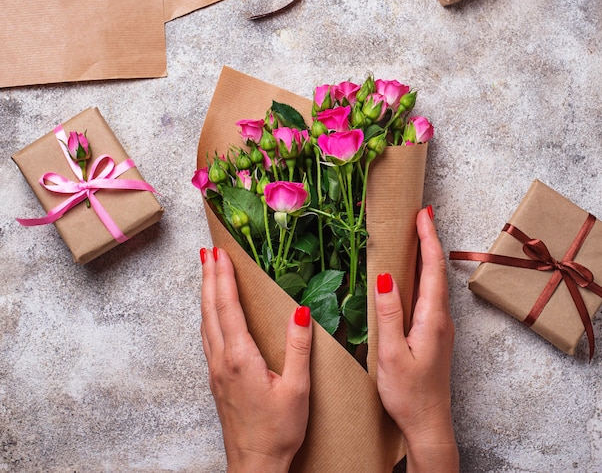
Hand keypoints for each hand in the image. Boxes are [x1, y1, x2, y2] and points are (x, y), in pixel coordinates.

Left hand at [200, 246, 312, 472]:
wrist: (254, 465)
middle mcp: (222, 359)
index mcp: (241, 357)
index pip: (229, 307)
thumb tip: (300, 311)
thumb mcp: (297, 389)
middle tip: (208, 252)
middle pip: (211, 309)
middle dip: (209, 277)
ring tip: (207, 272)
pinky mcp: (216, 378)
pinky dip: (208, 313)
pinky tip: (211, 311)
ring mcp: (216, 369)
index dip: (223, 277)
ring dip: (206, 293)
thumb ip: (298, 347)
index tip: (220, 253)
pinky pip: (207, 335)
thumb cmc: (278, 430)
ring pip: (206, 322)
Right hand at [375, 207, 458, 472]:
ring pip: (435, 282)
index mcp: (432, 319)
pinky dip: (424, 275)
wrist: (429, 425)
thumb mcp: (391, 353)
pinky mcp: (435, 334)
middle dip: (429, 240)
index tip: (423, 214)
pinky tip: (414, 275)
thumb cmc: (408, 394)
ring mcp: (440, 327)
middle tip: (419, 216)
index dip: (428, 239)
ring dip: (427, 256)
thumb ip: (388, 313)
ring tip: (417, 236)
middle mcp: (441, 318)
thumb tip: (385, 277)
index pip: (432, 269)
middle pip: (437, 271)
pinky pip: (431, 295)